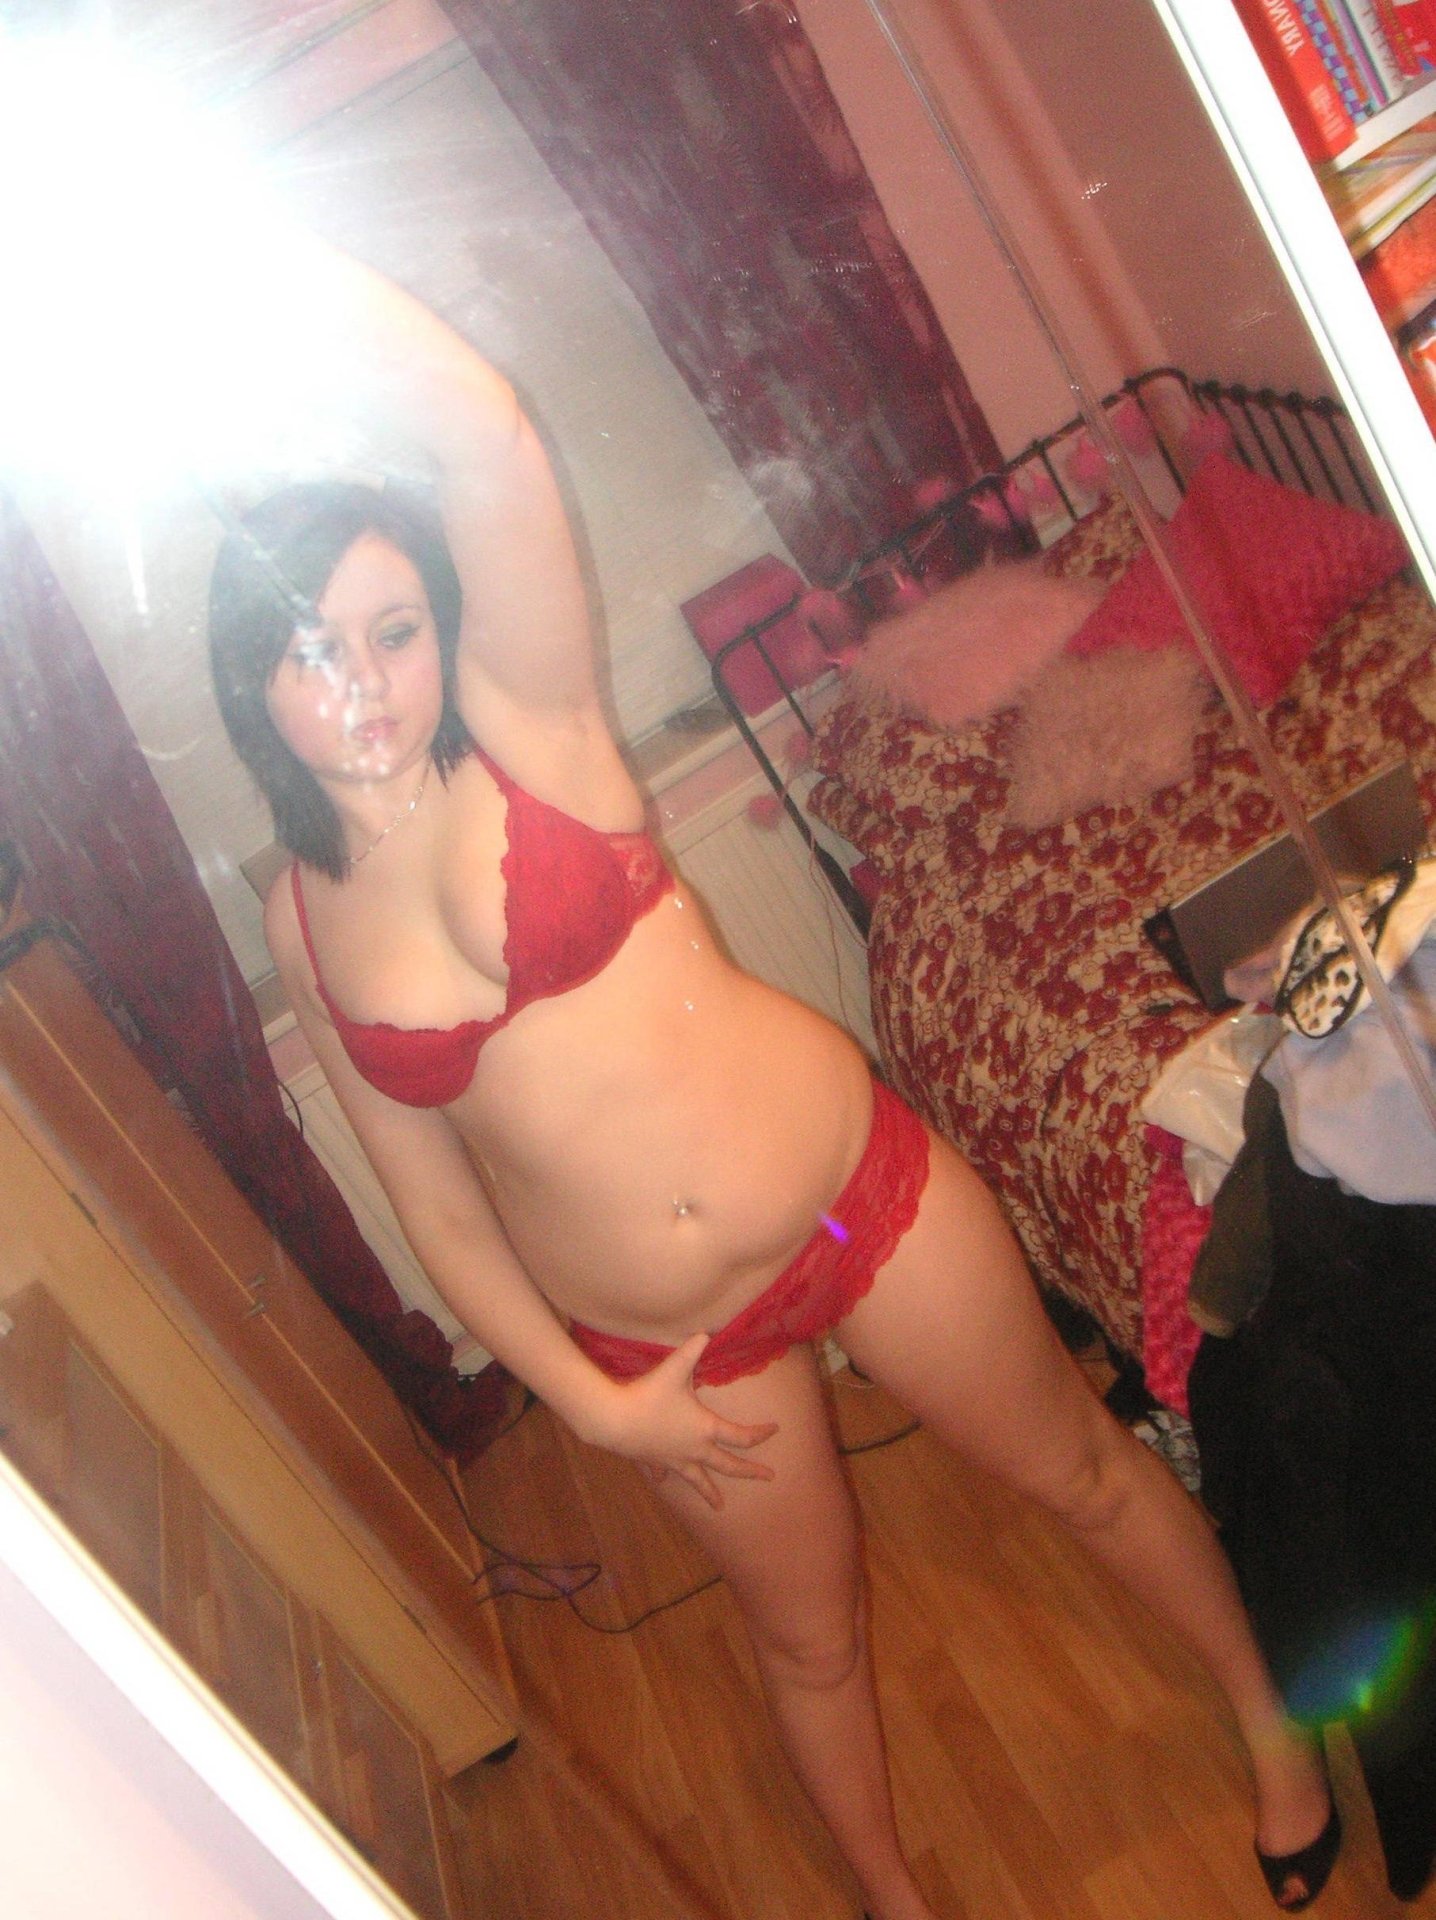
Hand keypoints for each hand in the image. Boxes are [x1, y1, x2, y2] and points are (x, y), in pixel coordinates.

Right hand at [595, 1333, 777, 1509]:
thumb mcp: (674, 1367)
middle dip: (750, 1472)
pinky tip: (665, 1479)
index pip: (741, 1436)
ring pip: (697, 1480)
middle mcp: (694, 1450)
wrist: (613, 1420)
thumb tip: (707, 1331)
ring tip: (719, 1507)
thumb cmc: (648, 1394)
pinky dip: (667, 1475)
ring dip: (709, 1493)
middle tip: (769, 1478)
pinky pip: (665, 1471)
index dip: (761, 1433)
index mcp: (706, 1429)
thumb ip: (693, 1348)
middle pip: (728, 1466)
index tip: (775, 1430)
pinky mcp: (654, 1460)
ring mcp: (674, 1459)